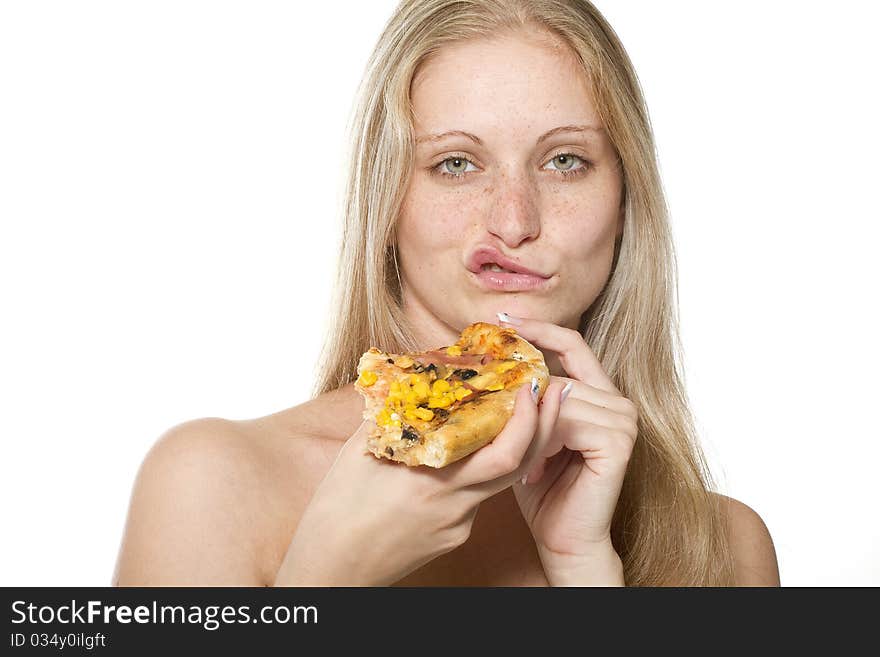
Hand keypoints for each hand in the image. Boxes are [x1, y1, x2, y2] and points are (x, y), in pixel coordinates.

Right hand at [273, 381, 562, 585]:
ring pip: (499, 480)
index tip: (531, 384)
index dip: (526, 418)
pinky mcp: (454, 537)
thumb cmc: (335, 510)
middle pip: (517, 466)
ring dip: (514, 444)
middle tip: (551, 388)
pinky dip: (480, 469)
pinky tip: (470, 452)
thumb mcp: (359, 452)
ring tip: (518, 410)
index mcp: (431, 479)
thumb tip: (411, 378)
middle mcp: (454, 504)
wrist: (331, 569)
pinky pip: (476, 498)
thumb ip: (393, 414)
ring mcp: (458, 525)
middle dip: (541, 424)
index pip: (502, 452)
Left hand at [499, 315, 638, 584]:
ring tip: (521, 460)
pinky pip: (567, 423)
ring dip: (531, 430)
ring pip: (559, 399)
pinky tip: (535, 470)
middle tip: (495, 419)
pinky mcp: (618, 441)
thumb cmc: (543, 489)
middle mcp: (617, 401)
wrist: (565, 540)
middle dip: (522, 395)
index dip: (538, 329)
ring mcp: (623, 419)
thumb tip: (487, 361)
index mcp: (598, 393)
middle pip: (558, 374)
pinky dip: (543, 444)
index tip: (501, 318)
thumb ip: (523, 400)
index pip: (571, 344)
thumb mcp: (528, 433)